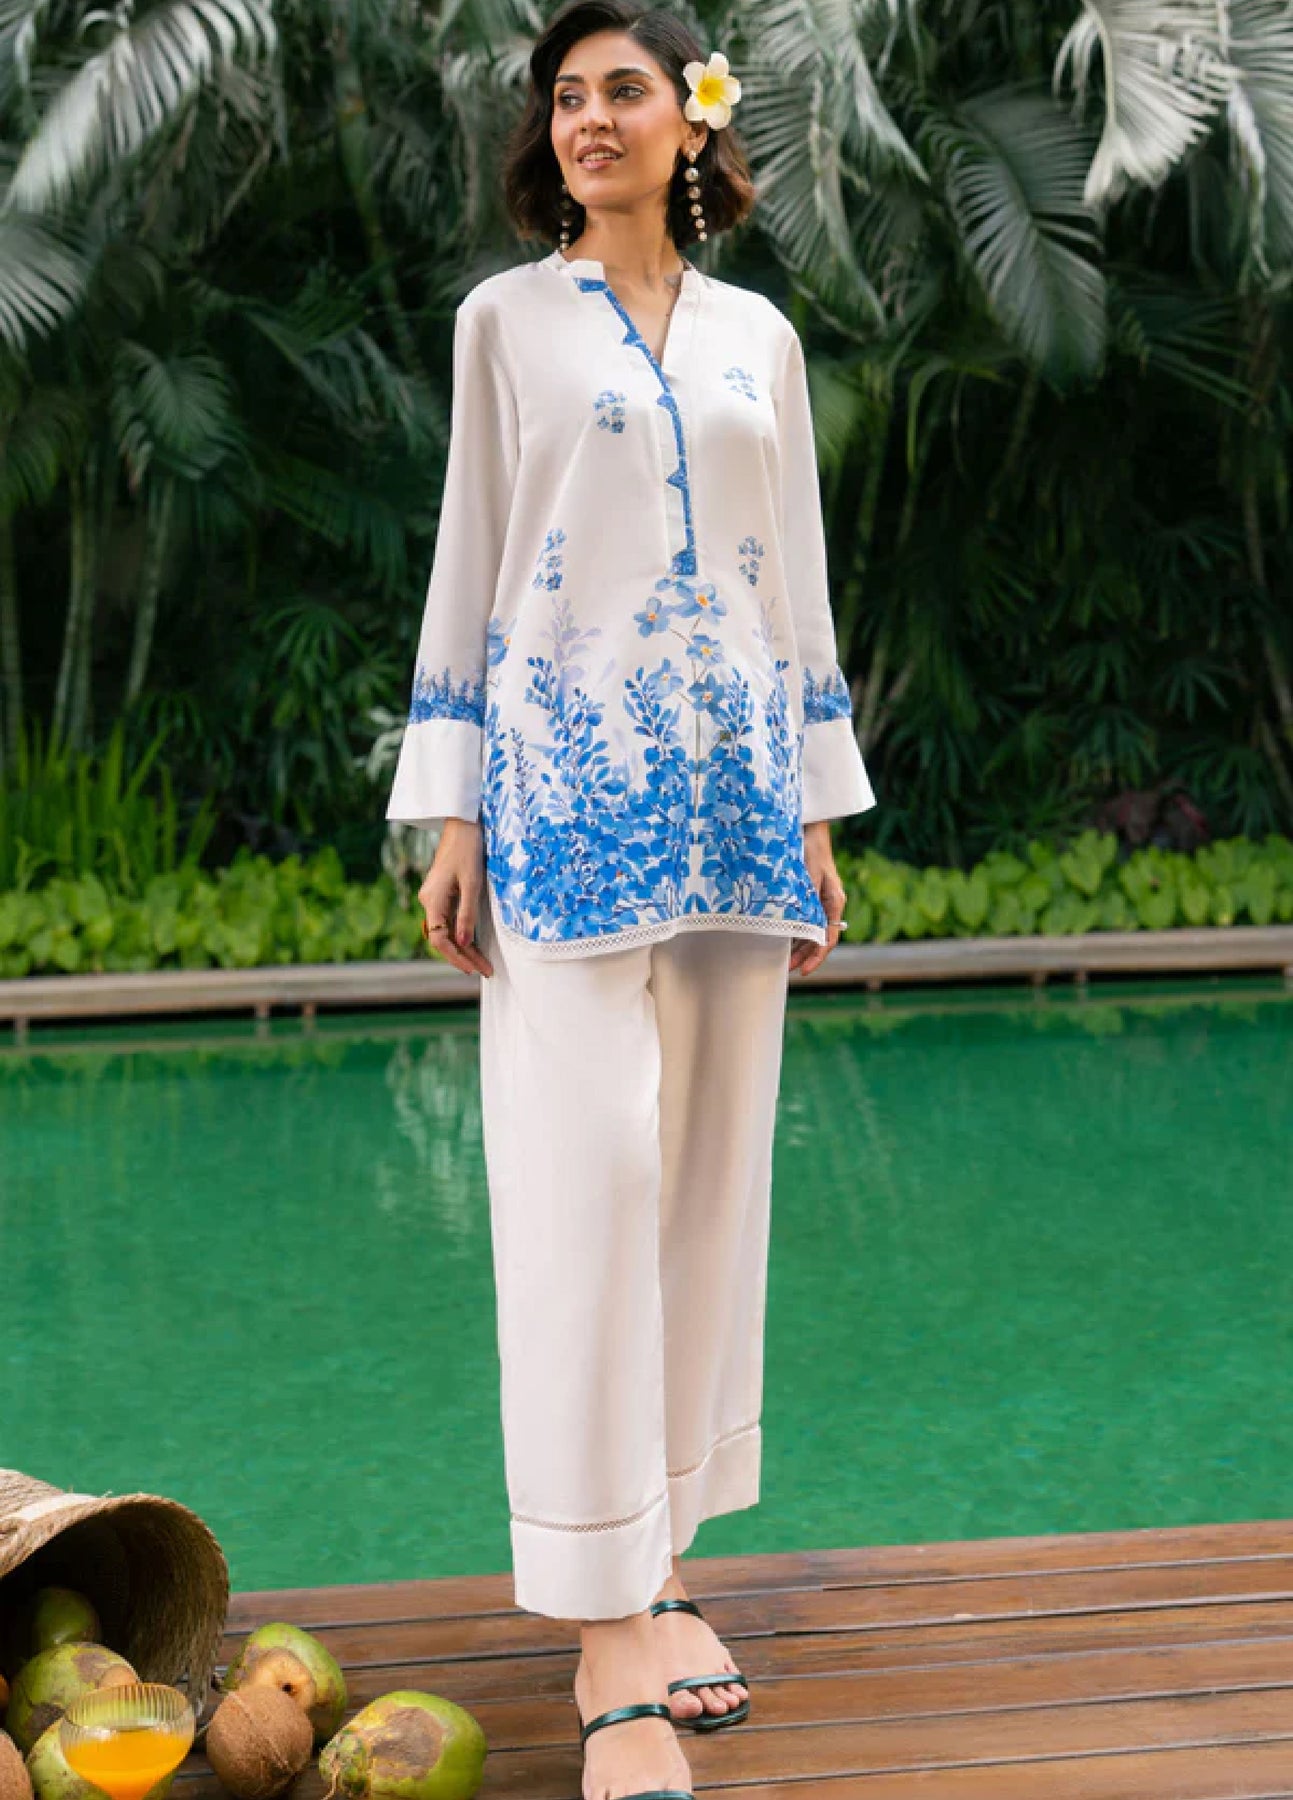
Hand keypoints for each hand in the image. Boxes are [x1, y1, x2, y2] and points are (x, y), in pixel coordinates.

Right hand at [418, 818, 494, 977]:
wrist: (462, 825)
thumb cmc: (468, 850)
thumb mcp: (472, 883)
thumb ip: (467, 913)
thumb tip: (465, 942)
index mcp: (433, 899)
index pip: (440, 938)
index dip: (456, 956)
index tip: (474, 969)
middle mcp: (429, 901)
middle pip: (444, 937)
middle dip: (464, 956)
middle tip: (485, 971)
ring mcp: (435, 897)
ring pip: (447, 930)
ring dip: (465, 947)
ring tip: (482, 963)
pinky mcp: (443, 893)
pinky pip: (450, 920)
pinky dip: (462, 933)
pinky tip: (474, 944)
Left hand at [789, 819, 846, 976]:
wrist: (810, 828)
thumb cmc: (810, 847)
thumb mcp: (808, 872)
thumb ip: (806, 895)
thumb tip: (802, 921)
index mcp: (834, 901)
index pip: (828, 938)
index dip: (816, 957)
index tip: (804, 970)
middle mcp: (829, 904)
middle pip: (819, 938)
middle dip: (805, 956)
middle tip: (788, 970)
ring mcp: (820, 901)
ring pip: (812, 932)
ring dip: (799, 947)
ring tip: (784, 961)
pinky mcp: (810, 896)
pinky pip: (805, 920)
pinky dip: (795, 932)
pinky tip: (782, 940)